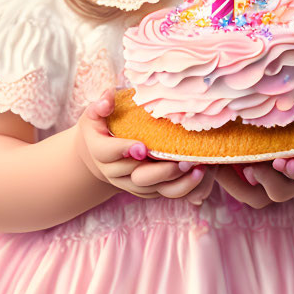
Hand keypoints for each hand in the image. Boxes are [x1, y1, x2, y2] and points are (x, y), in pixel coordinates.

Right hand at [74, 87, 208, 199]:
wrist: (99, 151)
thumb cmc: (102, 124)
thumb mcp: (95, 112)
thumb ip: (101, 105)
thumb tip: (107, 100)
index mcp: (99, 151)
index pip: (108, 153)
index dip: (124, 150)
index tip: (143, 147)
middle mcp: (113, 172)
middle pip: (136, 175)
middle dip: (160, 170)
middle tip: (182, 160)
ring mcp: (129, 183)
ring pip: (152, 188)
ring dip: (175, 181)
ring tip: (196, 169)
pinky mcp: (144, 188)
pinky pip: (162, 193)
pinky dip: (181, 188)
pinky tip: (198, 175)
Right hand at [212, 135, 293, 208]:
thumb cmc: (291, 129)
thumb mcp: (266, 135)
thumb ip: (241, 139)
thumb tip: (196, 135)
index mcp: (272, 178)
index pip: (249, 193)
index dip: (231, 184)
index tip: (216, 166)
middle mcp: (292, 181)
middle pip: (275, 194)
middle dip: (266, 181)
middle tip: (252, 168)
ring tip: (287, 162)